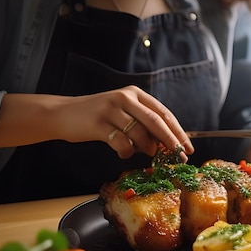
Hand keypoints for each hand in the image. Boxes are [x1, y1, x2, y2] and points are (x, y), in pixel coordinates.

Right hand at [57, 86, 193, 159]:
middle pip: (156, 122)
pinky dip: (126, 153)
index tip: (187, 147)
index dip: (178, 132)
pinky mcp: (98, 124)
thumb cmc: (97, 116)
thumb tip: (165, 145)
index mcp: (134, 93)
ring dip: (146, 149)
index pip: (163, 113)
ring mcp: (111, 109)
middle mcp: (124, 98)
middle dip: (171, 142)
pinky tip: (123, 152)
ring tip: (144, 153)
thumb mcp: (122, 112)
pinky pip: (121, 144)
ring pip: (140, 134)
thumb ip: (143, 124)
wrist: (63, 114)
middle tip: (178, 157)